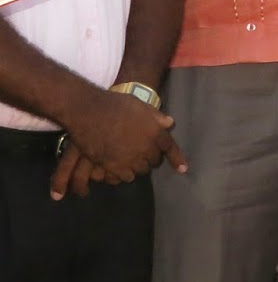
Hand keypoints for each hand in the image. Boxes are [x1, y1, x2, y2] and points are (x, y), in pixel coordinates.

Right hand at [56, 91, 186, 198]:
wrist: (90, 112)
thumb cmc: (116, 104)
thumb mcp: (140, 106)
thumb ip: (156, 117)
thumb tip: (170, 123)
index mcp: (156, 132)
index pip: (169, 148)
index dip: (177, 159)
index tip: (183, 169)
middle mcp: (146, 148)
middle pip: (154, 161)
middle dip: (150, 158)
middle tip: (141, 152)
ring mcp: (130, 159)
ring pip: (140, 171)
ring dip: (137, 167)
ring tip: (130, 159)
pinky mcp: (113, 167)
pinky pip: (124, 177)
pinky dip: (124, 173)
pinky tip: (119, 167)